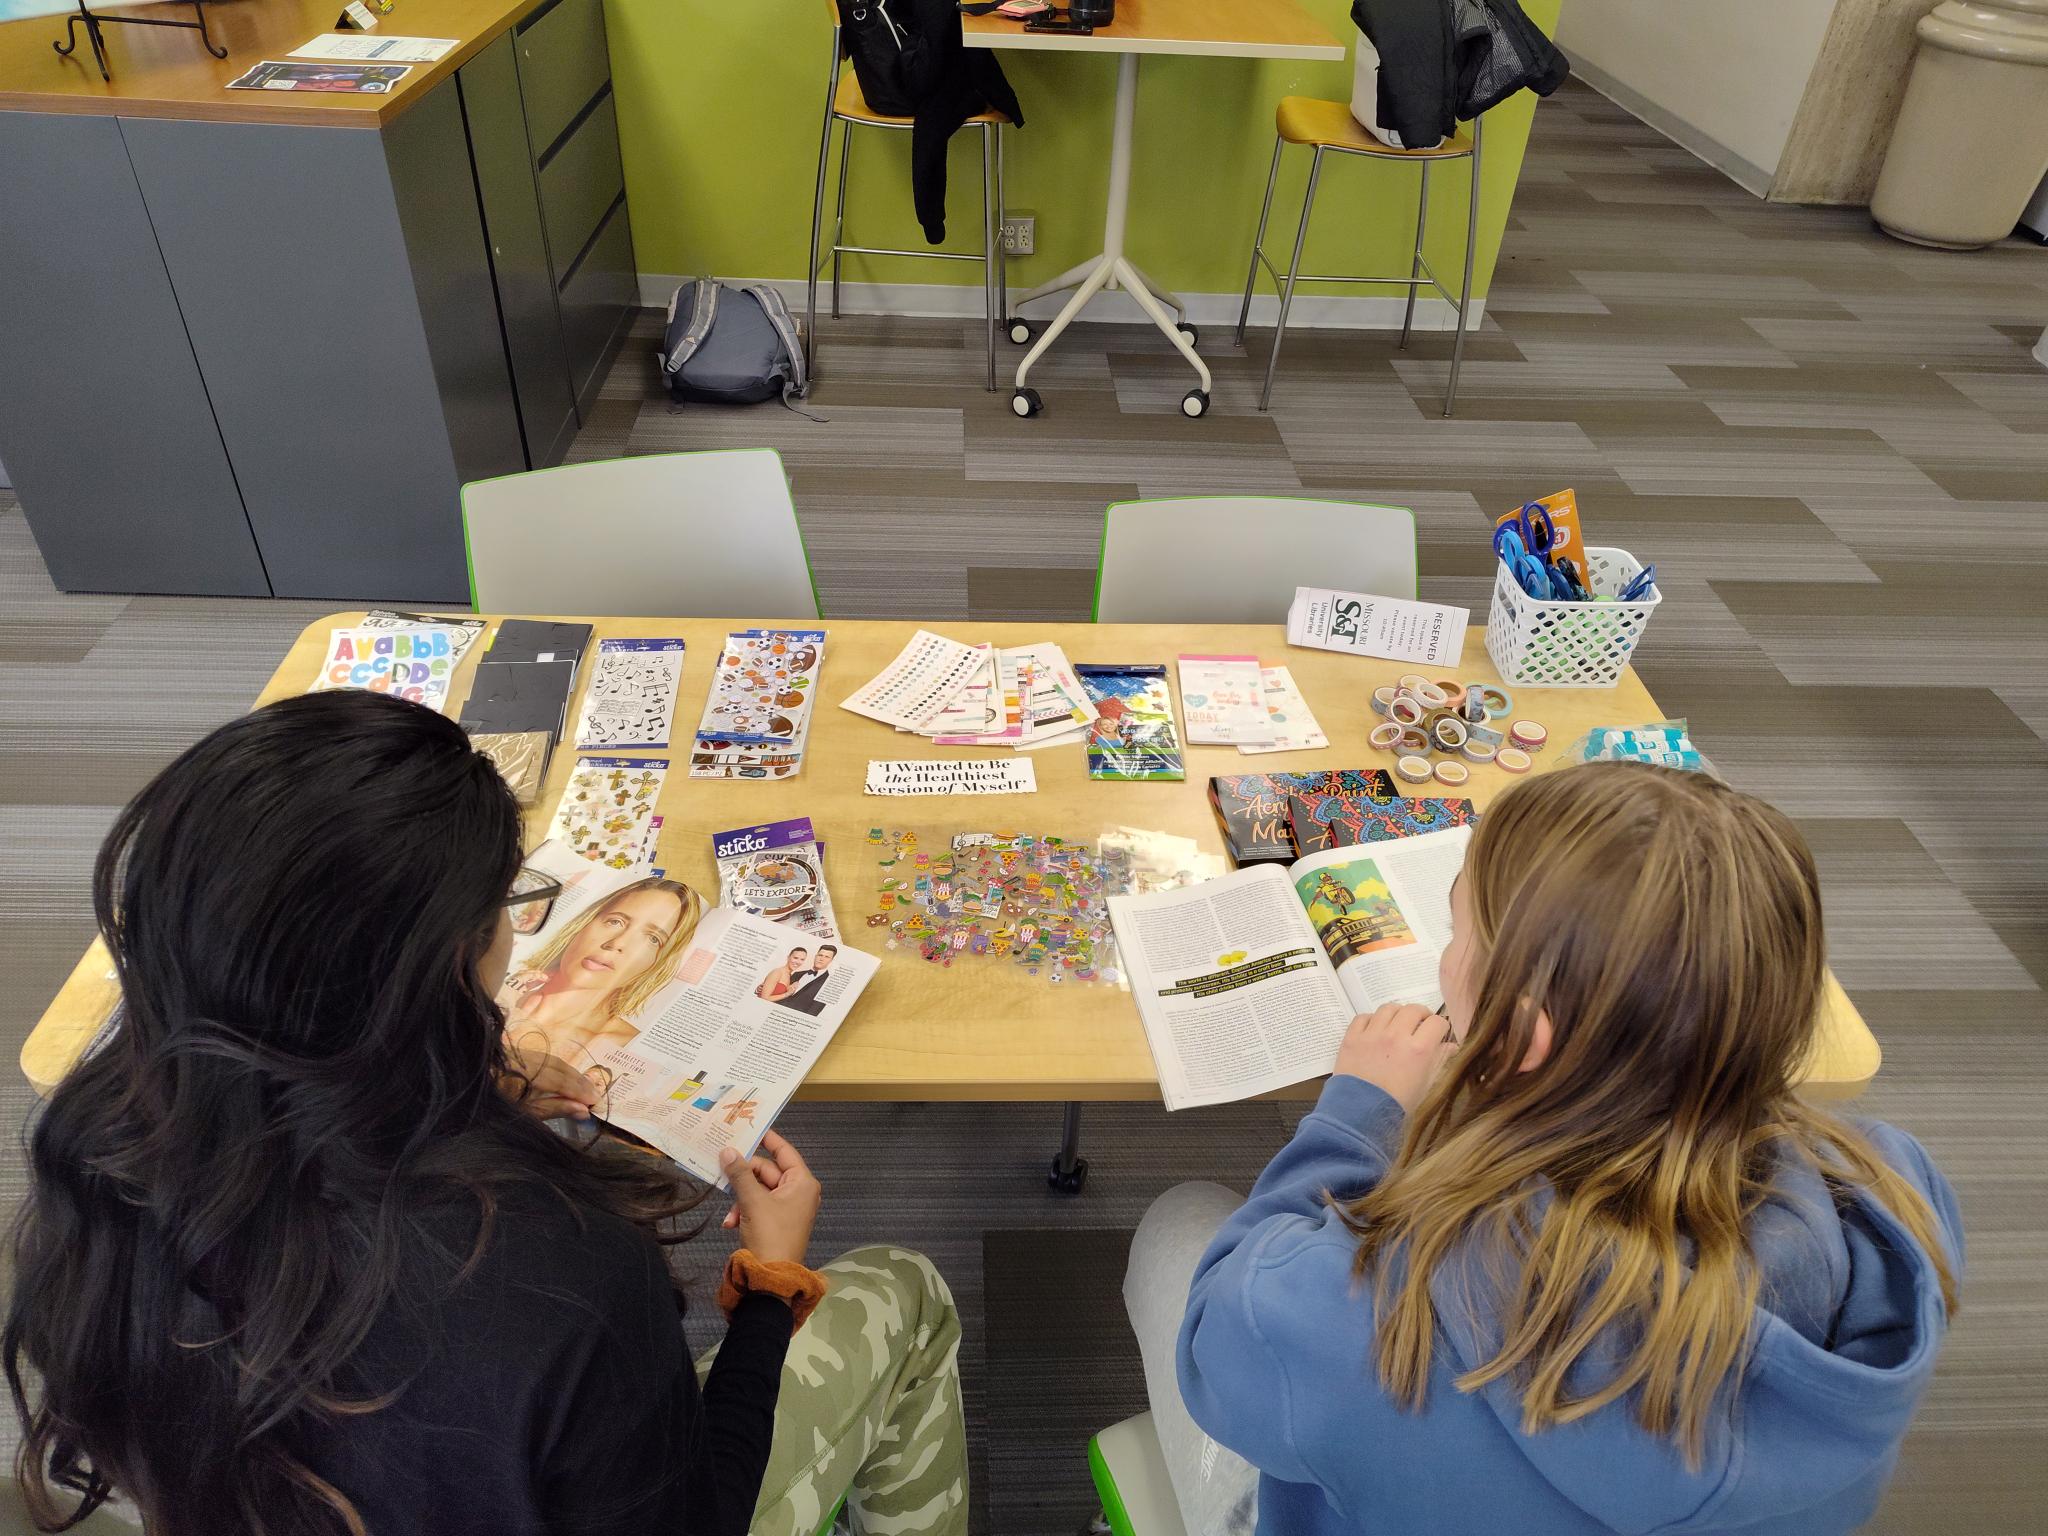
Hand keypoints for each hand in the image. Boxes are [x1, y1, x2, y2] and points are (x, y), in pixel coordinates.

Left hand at [498, 1037, 600, 1120]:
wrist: (458, 1097)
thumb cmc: (490, 1114)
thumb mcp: (522, 1116)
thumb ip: (552, 1109)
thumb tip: (583, 1110)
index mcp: (517, 1074)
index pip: (556, 1078)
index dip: (578, 1089)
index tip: (595, 1101)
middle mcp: (516, 1058)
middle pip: (555, 1065)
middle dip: (577, 1080)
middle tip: (595, 1093)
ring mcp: (511, 1052)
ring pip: (548, 1059)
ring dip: (568, 1073)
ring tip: (584, 1086)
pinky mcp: (508, 1052)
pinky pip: (538, 1057)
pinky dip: (554, 1068)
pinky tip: (563, 1076)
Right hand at [719, 1130, 820, 1265]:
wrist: (771, 1279)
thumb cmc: (770, 1235)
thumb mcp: (752, 1202)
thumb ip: (740, 1174)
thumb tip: (728, 1151)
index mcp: (801, 1182)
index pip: (784, 1151)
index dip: (768, 1139)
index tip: (751, 1127)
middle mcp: (798, 1191)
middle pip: (766, 1171)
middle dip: (743, 1178)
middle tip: (721, 1173)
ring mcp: (788, 1207)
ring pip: (758, 1190)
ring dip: (740, 1199)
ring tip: (729, 1214)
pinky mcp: (776, 1221)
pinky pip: (758, 1206)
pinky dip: (743, 1211)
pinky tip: (731, 1224)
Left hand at [1333, 1003, 1456, 1113]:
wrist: (1361, 1115)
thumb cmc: (1398, 1104)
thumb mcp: (1425, 1085)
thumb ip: (1439, 1061)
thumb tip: (1452, 1047)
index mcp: (1419, 1049)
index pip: (1437, 1022)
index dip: (1441, 1026)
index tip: (1439, 1033)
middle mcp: (1396, 1035)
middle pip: (1413, 1010)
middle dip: (1421, 1015)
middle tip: (1421, 1025)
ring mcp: (1372, 1034)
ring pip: (1388, 1008)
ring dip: (1397, 1013)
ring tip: (1398, 1024)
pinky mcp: (1352, 1037)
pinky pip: (1363, 1017)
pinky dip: (1372, 1019)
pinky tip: (1375, 1029)